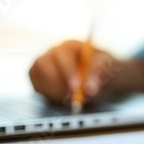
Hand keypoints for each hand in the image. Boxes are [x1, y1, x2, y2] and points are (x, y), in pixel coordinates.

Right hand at [29, 40, 143, 105]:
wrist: (103, 78)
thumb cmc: (104, 71)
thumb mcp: (107, 70)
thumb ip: (99, 76)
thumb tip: (90, 89)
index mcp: (71, 46)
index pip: (62, 55)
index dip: (67, 72)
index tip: (77, 88)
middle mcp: (54, 53)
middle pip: (42, 63)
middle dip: (56, 83)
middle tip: (71, 96)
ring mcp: (45, 65)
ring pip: (37, 74)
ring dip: (52, 89)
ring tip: (70, 97)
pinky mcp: (40, 78)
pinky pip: (36, 85)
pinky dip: (47, 93)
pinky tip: (62, 97)